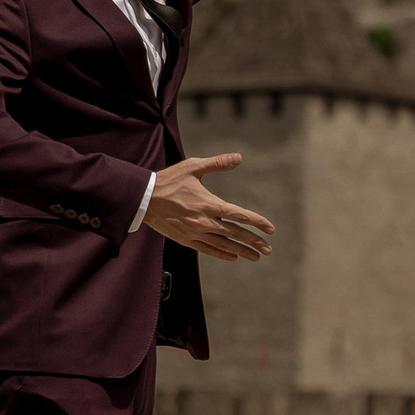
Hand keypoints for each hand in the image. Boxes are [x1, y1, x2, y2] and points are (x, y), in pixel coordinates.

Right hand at [143, 154, 274, 260]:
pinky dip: (222, 254)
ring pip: (224, 244)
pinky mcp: (186, 240)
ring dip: (241, 251)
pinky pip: (208, 249)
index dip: (257, 222)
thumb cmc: (169, 180)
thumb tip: (238, 158)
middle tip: (268, 249)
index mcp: (209, 204)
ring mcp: (195, 233)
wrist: (144, 198)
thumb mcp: (193, 167)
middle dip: (254, 242)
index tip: (270, 229)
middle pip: (235, 233)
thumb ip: (217, 163)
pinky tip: (233, 257)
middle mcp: (204, 221)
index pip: (239, 215)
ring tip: (256, 257)